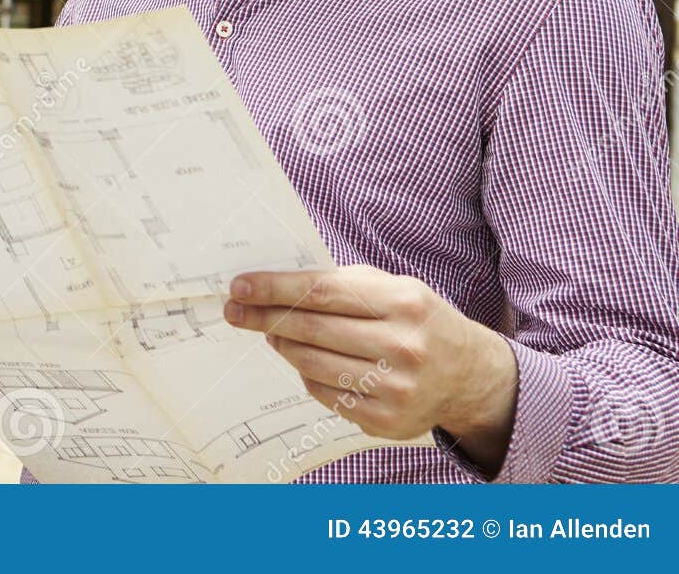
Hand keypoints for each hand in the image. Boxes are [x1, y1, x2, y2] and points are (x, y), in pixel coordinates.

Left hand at [224, 264, 518, 473]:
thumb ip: (339, 284)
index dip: (274, 289)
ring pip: (311, 365)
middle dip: (264, 317)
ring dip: (282, 346)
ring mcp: (397, 388)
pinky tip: (306, 362)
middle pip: (311, 329)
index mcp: (403, 302)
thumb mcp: (391, 287)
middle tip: (236, 311)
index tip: (239, 287)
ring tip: (274, 334)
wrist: (468, 374)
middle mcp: (403, 346)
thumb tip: (273, 288)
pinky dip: (306, 376)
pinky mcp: (387, 421)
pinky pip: (324, 394)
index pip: (321, 292)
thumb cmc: (416, 320)